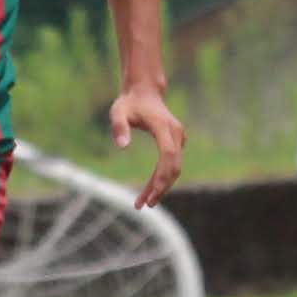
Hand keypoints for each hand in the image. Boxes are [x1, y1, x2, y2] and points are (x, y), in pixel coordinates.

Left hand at [109, 84, 187, 206]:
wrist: (144, 90)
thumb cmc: (129, 102)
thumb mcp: (118, 112)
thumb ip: (119, 127)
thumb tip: (123, 147)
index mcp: (164, 127)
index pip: (168, 156)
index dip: (162, 176)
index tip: (152, 193)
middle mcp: (176, 133)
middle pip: (174, 166)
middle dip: (162, 187)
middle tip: (146, 205)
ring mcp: (178, 137)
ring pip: (174, 168)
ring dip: (161, 186)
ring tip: (143, 203)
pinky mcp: (176, 142)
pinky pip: (172, 164)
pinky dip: (162, 178)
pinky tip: (149, 190)